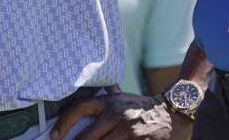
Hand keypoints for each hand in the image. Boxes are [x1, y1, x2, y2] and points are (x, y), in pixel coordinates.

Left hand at [51, 92, 189, 139]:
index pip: (80, 108)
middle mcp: (118, 115)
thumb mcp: (123, 98)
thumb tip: (86, 92)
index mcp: (110, 102)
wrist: (174, 113)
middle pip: (86, 138)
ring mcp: (129, 132)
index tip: (54, 136)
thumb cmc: (143, 107)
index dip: (63, 123)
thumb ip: (106, 99)